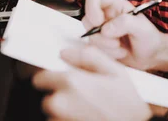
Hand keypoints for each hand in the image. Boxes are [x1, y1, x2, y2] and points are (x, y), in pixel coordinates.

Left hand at [32, 45, 150, 120]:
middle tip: (82, 97)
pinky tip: (86, 118)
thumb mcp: (115, 71)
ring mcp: (59, 120)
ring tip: (88, 110)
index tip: (58, 80)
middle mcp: (60, 102)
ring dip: (65, 111)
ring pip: (54, 114)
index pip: (40, 77)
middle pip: (48, 97)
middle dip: (61, 95)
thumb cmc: (127, 104)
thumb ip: (88, 56)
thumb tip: (67, 52)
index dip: (51, 77)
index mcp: (71, 82)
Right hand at [82, 0, 167, 72]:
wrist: (151, 55)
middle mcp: (106, 16)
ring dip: (106, 46)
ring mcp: (102, 31)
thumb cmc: (149, 37)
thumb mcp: (142, 27)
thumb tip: (106, 29)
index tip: (99, 22)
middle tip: (117, 41)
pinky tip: (120, 52)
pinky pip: (94, 49)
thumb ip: (125, 23)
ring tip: (122, 47)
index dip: (91, 8)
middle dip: (100, 35)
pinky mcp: (101, 45)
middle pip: (87, 19)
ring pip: (90, 37)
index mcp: (115, 5)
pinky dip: (107, 54)